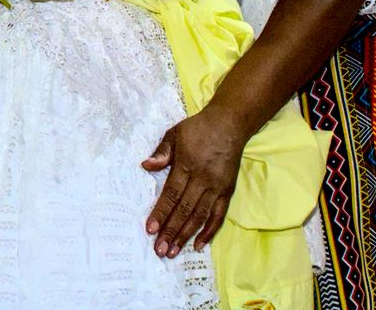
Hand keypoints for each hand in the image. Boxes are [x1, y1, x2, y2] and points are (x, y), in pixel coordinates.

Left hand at [143, 106, 247, 256]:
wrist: (229, 124)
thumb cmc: (197, 128)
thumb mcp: (174, 133)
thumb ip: (162, 152)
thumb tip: (145, 166)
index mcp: (186, 165)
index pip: (171, 194)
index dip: (160, 213)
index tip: (150, 229)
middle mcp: (203, 179)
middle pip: (184, 210)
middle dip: (170, 231)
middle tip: (159, 250)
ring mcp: (217, 188)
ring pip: (200, 216)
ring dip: (186, 235)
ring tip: (173, 252)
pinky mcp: (228, 192)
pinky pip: (218, 215)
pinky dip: (209, 231)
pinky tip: (199, 244)